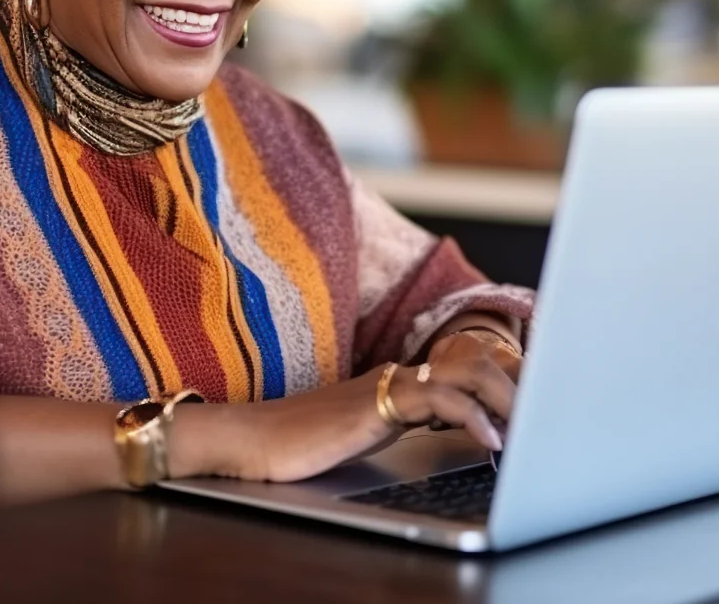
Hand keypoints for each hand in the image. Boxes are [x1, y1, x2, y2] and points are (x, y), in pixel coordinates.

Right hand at [169, 330, 521, 484]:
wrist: (254, 440)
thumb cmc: (303, 443)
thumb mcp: (366, 432)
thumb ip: (403, 423)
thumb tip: (452, 432)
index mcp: (399, 379)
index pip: (463, 364)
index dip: (505, 378)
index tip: (537, 401)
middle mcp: (399, 374)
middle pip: (475, 359)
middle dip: (518, 385)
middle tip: (547, 415)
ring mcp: (388, 384)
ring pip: (466, 370)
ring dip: (506, 397)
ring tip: (530, 426)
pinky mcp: (377, 403)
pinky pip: (437, 398)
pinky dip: (472, 416)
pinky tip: (488, 440)